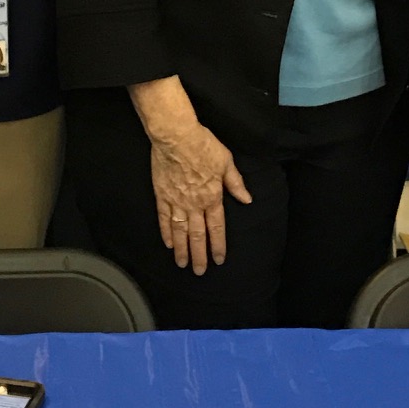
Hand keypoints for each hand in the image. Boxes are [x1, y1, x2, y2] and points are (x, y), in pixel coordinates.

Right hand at [149, 123, 251, 273]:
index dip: (218, 245)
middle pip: (198, 235)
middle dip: (199, 255)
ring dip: (182, 249)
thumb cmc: (203, 145)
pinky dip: (166, 232)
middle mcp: (194, 204)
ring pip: (180, 231)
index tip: (219, 259)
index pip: (217, 227)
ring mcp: (176, 201)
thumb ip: (235, 183)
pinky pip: (164, 218)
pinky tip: (169, 243)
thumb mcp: (226, 162)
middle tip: (199, 271)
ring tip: (182, 264)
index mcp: (212, 196)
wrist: (176, 136)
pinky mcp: (162, 195)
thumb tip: (246, 199)